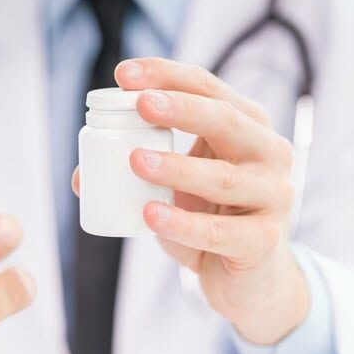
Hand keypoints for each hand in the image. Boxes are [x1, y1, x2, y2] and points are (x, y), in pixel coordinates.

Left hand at [73, 58, 308, 344]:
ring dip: (177, 167)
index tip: (123, 74)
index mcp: (247, 126)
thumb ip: (139, 172)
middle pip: (226, 121)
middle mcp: (269, 153)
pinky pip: (219, 231)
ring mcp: (273, 196)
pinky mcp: (263, 240)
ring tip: (136, 160)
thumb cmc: (209, 218)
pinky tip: (150, 214)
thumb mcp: (177, 188)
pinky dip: (182, 222)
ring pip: (223, 177)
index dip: (167, 76)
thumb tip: (80, 175)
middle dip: (181, 108)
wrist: (247, 279)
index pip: (208, 88)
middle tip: (139, 103)